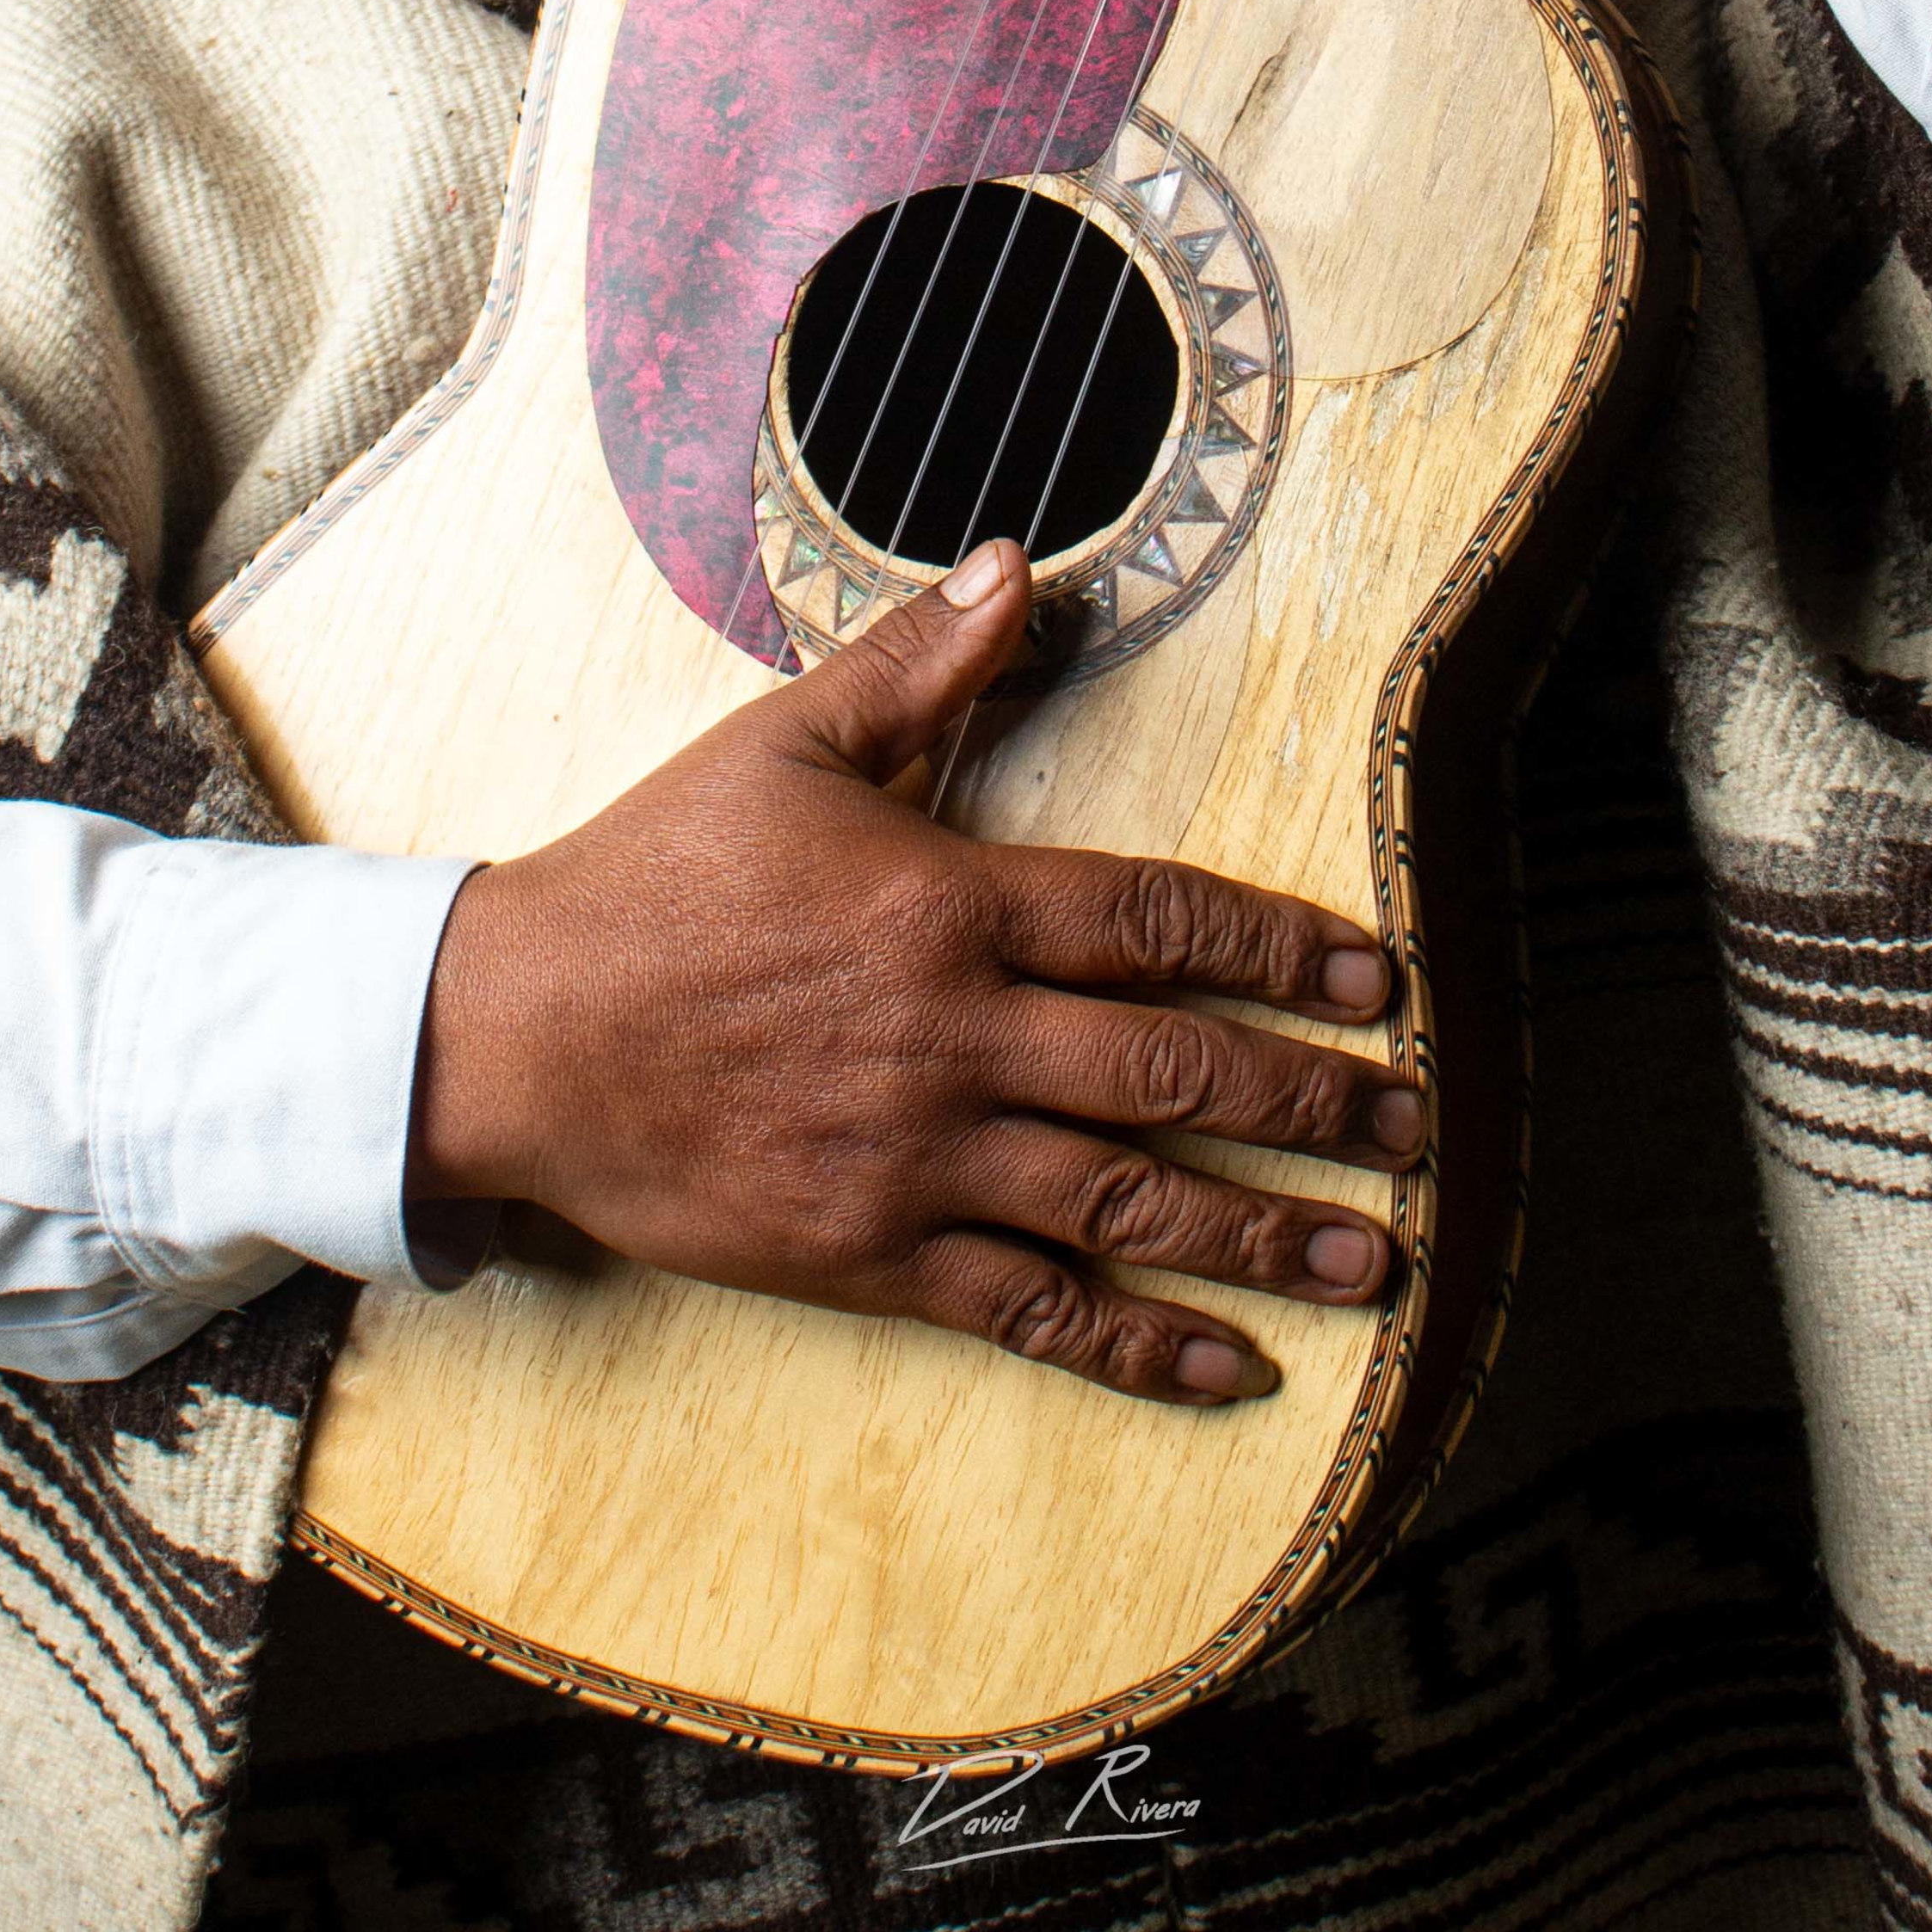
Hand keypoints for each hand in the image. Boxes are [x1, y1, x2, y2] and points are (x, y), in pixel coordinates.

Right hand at [406, 540, 1417, 1402]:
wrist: (515, 1030)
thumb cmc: (655, 875)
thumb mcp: (785, 741)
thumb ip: (918, 660)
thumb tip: (1021, 564)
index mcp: (951, 904)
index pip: (1161, 922)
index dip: (1285, 950)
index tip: (1381, 981)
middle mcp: (956, 1035)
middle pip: (1176, 1072)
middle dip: (1315, 1102)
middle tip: (1417, 1129)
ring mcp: (917, 1156)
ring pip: (1127, 1200)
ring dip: (1265, 1232)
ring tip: (1375, 1262)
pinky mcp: (869, 1252)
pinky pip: (1030, 1309)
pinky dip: (1137, 1342)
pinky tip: (1229, 1367)